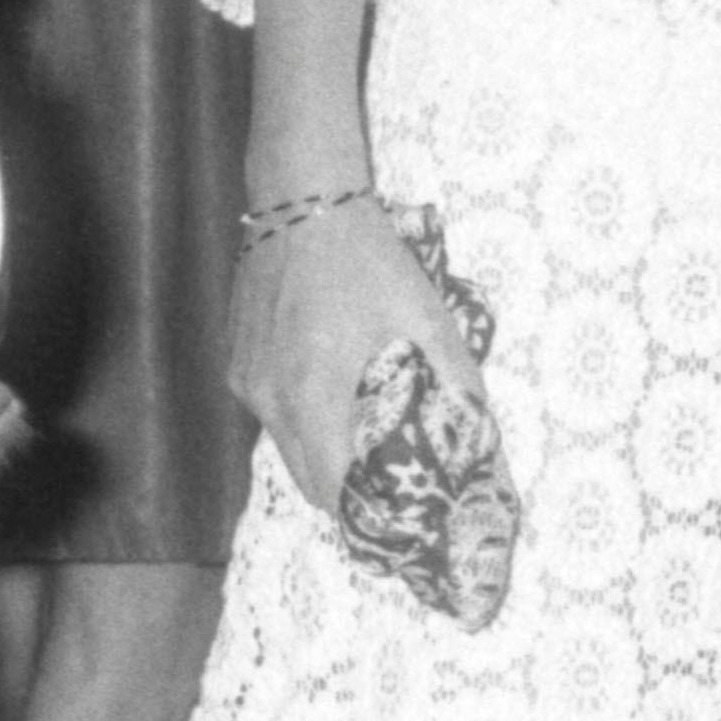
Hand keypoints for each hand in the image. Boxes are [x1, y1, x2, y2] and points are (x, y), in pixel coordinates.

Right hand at [227, 195, 481, 522]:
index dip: (368, 513)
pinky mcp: (239, 362)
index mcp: (315, 394)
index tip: (402, 518)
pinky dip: (303, 420)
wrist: (305, 202)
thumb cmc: (371, 261)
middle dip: (348, 495)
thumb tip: (481, 438)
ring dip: (325, 456)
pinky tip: (333, 393)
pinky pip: (272, 414)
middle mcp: (270, 399)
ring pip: (287, 448)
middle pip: (308, 481)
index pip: (334, 490)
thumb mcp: (428, 319)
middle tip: (389, 489)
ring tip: (365, 443)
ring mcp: (248, 381)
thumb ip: (456, 384)